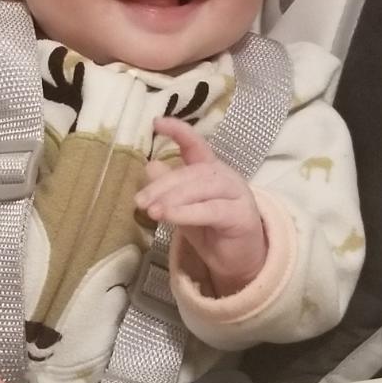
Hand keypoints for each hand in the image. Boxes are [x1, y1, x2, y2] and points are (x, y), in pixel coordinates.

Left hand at [135, 116, 266, 295]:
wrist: (239, 260)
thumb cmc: (210, 231)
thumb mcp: (182, 208)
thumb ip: (168, 190)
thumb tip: (150, 166)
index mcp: (210, 169)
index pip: (196, 144)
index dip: (179, 131)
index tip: (157, 122)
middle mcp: (225, 176)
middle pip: (193, 172)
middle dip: (163, 185)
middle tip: (140, 201)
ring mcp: (237, 194)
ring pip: (202, 189)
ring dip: (173, 199)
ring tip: (151, 211)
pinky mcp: (241, 215)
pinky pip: (211, 210)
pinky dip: (188, 212)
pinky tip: (169, 217)